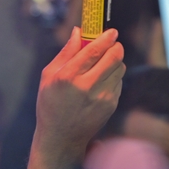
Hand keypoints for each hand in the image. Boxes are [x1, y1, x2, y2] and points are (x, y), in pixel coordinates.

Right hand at [29, 27, 124, 168]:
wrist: (61, 137)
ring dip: (115, 60)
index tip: (112, 31)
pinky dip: (113, 76)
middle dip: (115, 46)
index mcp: (68, 77)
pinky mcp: (111, 105)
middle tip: (112, 43)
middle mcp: (87, 87)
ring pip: (119, 68)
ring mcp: (102, 98)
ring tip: (103, 63)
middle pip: (113, 57)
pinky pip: (118, 81)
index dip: (106, 38)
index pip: (94, 51)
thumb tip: (78, 31)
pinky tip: (101, 81)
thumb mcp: (48, 76)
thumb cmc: (51, 103)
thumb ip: (65, 52)